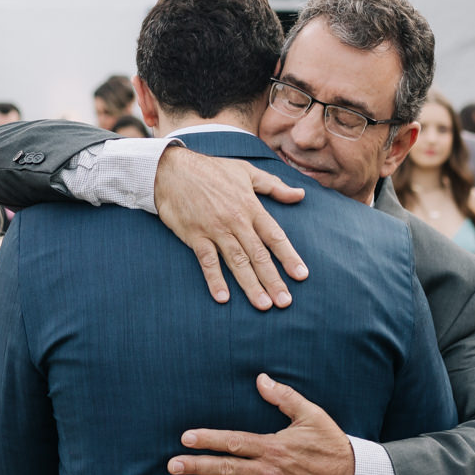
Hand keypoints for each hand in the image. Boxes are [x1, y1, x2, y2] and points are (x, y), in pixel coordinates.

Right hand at [152, 148, 308, 309]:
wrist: (172, 169)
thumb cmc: (211, 170)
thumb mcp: (246, 172)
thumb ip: (274, 186)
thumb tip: (300, 195)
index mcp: (250, 207)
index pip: (275, 236)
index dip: (289, 257)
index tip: (301, 276)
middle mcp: (236, 221)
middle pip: (258, 255)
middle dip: (273, 280)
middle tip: (285, 302)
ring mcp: (215, 229)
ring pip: (237, 261)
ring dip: (250, 284)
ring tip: (263, 305)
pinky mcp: (195, 236)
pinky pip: (207, 261)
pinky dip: (215, 279)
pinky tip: (223, 297)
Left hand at [170, 374, 353, 474]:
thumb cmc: (330, 444)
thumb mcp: (311, 414)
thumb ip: (284, 397)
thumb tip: (261, 379)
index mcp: (273, 447)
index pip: (233, 442)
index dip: (207, 440)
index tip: (186, 438)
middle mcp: (268, 471)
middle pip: (225, 469)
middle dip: (196, 467)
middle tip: (172, 466)